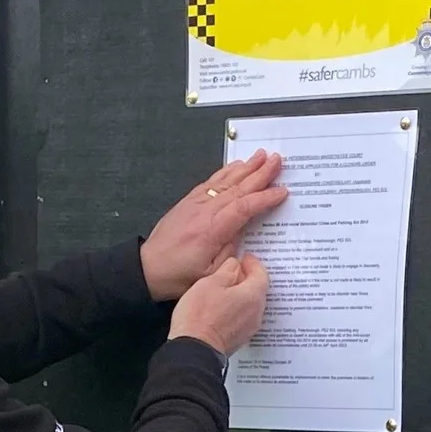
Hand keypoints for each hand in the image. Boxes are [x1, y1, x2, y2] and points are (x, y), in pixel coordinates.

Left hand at [139, 149, 286, 301]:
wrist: (147, 269)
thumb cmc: (177, 275)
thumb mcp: (210, 273)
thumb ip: (230, 252)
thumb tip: (242, 233)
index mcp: (212, 231)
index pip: (244, 208)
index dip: (265, 198)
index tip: (282, 191)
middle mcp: (203, 212)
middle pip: (237, 188)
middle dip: (260, 173)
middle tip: (277, 160)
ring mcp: (194, 205)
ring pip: (224, 182)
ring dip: (244, 168)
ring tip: (261, 156)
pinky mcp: (187, 203)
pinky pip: (209, 183)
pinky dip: (224, 173)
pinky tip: (235, 167)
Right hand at [168, 254, 268, 355]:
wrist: (194, 349)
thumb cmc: (199, 316)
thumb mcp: (210, 283)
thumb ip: (226, 270)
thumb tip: (234, 265)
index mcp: (253, 295)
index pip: (261, 273)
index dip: (252, 263)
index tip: (245, 258)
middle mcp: (256, 312)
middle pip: (257, 290)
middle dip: (247, 278)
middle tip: (235, 270)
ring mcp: (248, 328)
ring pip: (250, 305)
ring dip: (241, 295)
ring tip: (224, 289)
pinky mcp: (238, 339)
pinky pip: (242, 318)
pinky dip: (236, 309)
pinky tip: (221, 308)